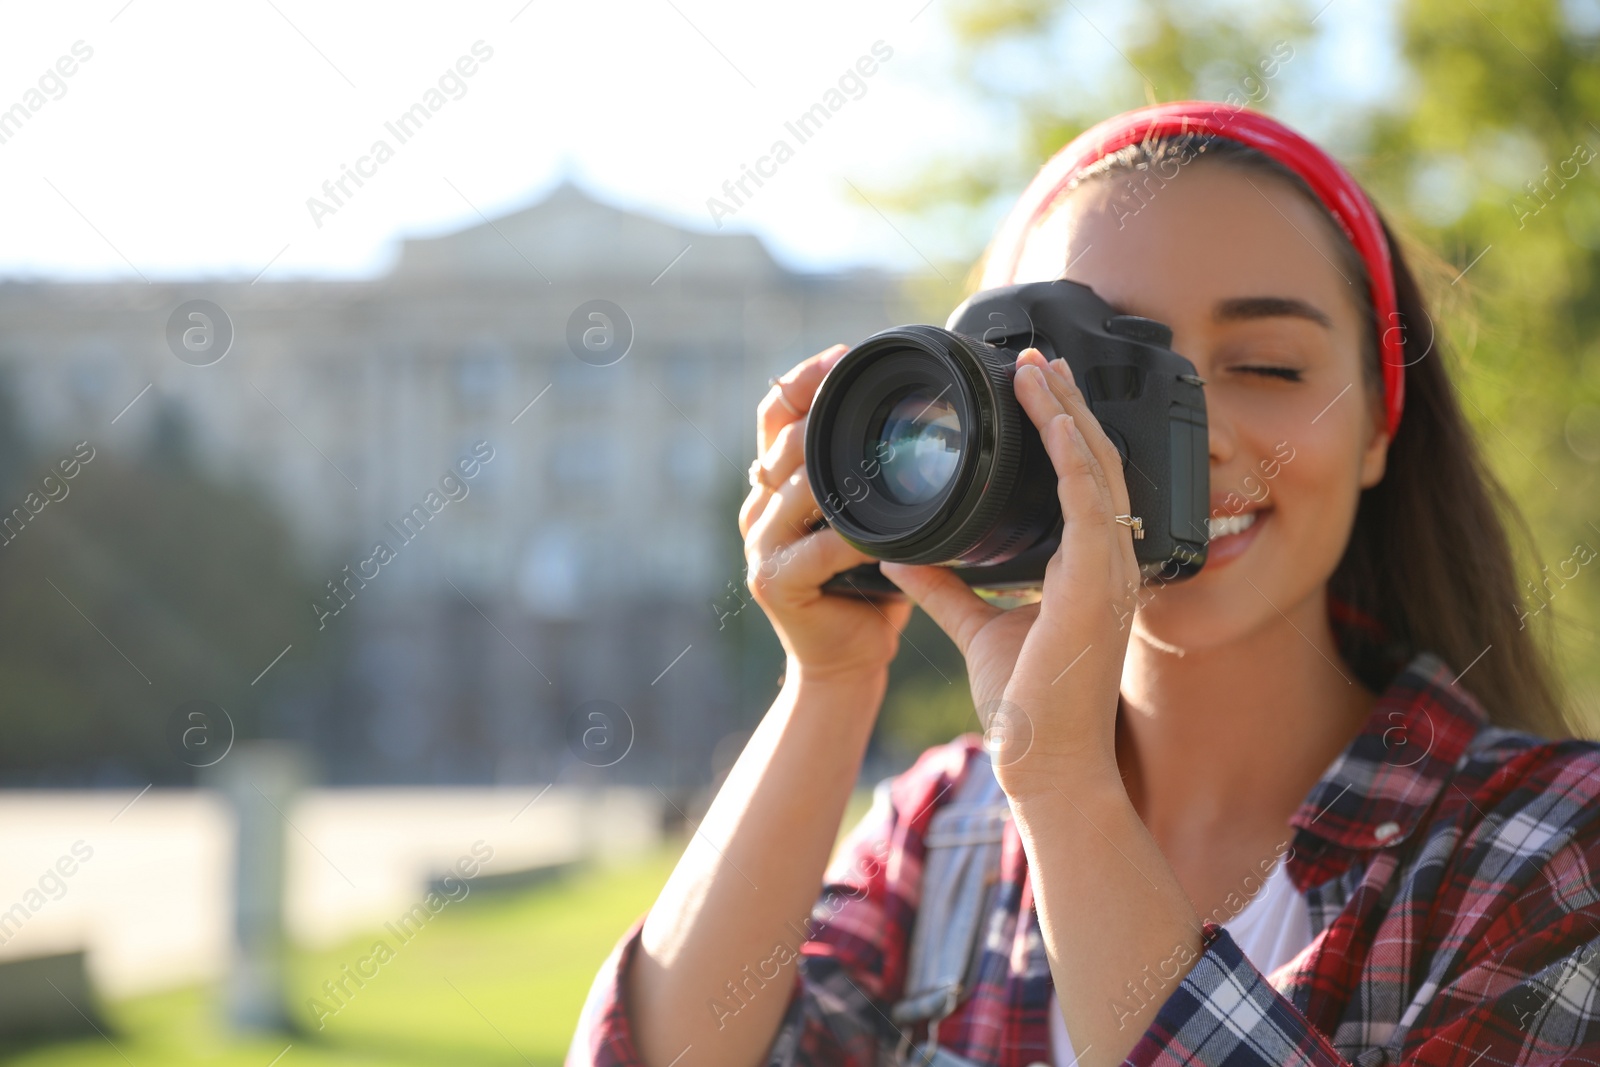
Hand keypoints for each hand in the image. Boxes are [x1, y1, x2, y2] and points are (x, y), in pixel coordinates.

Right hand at [740, 346, 913, 682]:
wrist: (847, 657)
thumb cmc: (867, 585)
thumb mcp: (868, 517)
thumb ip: (868, 474)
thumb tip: (915, 417)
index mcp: (778, 484)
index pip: (776, 415)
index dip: (802, 380)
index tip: (840, 355)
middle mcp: (760, 508)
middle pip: (783, 444)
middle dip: (821, 415)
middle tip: (866, 398)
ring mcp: (761, 545)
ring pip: (796, 490)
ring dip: (837, 473)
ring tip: (877, 459)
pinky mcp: (773, 582)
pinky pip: (814, 550)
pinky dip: (847, 539)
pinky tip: (874, 532)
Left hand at [881, 348, 1136, 795]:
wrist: (1046, 763)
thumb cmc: (1026, 706)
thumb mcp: (979, 631)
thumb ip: (947, 589)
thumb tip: (903, 555)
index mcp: (1087, 568)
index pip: (1083, 481)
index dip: (1063, 429)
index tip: (1033, 388)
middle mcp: (1108, 561)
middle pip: (1096, 461)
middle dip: (1067, 404)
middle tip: (1037, 357)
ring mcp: (1110, 568)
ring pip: (1096, 467)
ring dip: (1066, 412)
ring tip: (1038, 366)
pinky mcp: (1097, 581)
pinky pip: (1087, 498)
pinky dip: (1070, 451)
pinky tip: (1050, 414)